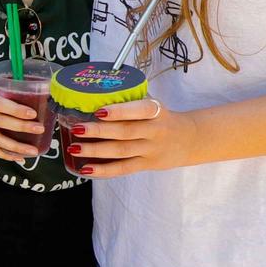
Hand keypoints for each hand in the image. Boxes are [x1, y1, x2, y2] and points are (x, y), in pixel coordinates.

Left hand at [62, 97, 196, 176]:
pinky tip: (86, 168)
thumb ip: (131, 101)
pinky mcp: (147, 164)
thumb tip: (93, 96)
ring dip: (96, 150)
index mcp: (156, 111)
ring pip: (121, 151)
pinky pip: (123, 168)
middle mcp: (155, 131)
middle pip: (125, 132)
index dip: (119, 111)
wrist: (190, 139)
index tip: (99, 111)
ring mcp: (151, 150)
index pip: (138, 110)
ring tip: (75, 148)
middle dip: (99, 131)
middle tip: (77, 129)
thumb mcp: (153, 105)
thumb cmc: (162, 117)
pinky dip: (104, 170)